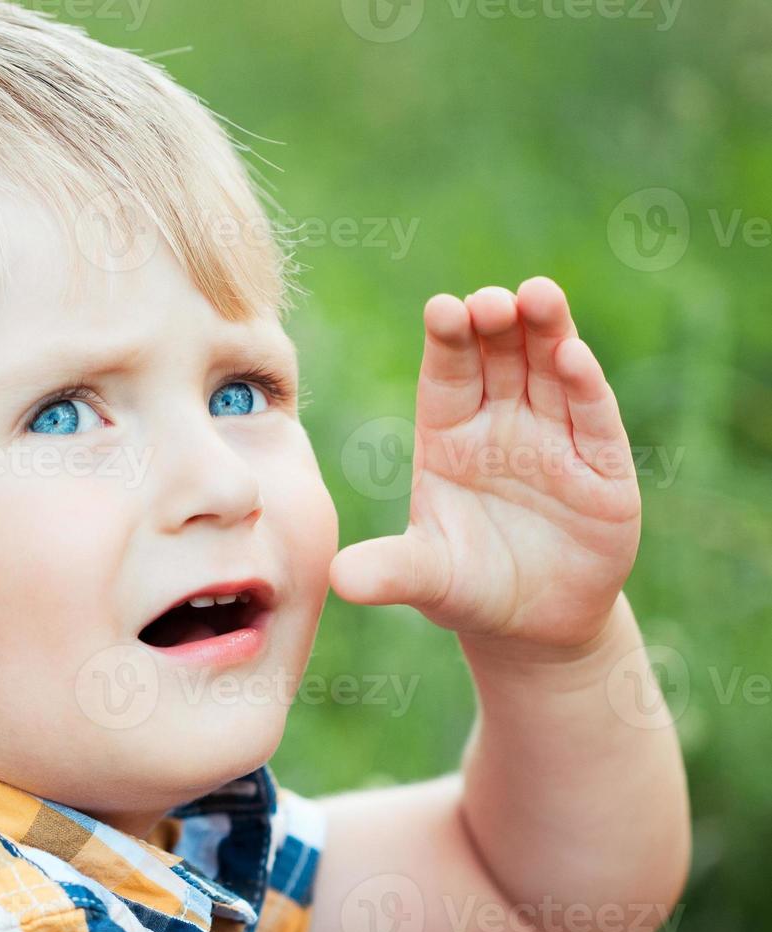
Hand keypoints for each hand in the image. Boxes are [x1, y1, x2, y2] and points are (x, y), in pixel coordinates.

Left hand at [329, 277, 640, 654]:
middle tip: (490, 299)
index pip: (447, 375)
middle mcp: (502, 425)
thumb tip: (338, 580)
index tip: (442, 308)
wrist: (534, 625)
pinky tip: (573, 355)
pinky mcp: (602, 470)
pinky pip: (593, 419)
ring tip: (538, 296)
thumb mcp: (427, 578)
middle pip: (500, 358)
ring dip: (547, 333)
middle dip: (496, 323)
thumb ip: (390, 571)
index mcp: (450, 435)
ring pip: (550, 372)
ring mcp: (555, 441)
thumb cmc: (469, 587)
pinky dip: (584, 386)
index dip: (447, 341)